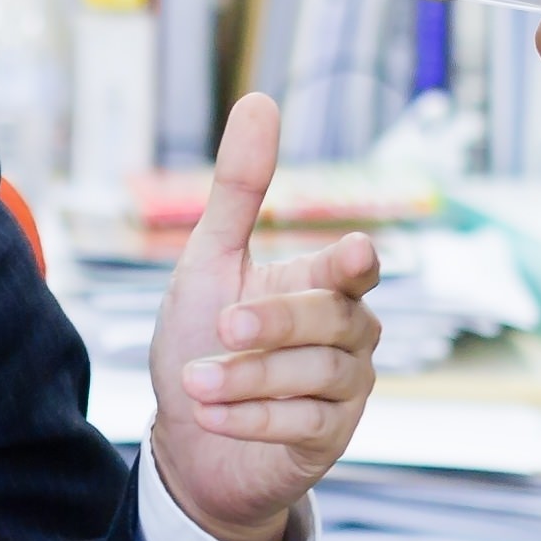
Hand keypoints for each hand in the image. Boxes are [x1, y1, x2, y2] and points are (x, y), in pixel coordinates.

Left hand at [149, 93, 384, 540]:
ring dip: (251, 378)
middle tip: (222, 325)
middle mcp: (347, 333)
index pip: (353, 268)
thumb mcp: (210, 261)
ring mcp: (345, 389)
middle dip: (276, 322)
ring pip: (320, 374)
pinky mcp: (331, 439)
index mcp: (323, 284)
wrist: (187, 441)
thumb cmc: (201, 341)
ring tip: (196, 383)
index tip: (352, 254)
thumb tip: (259, 100)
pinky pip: (307, 423)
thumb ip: (239, 188)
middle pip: (336, 318)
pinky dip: (253, 418)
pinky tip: (211, 415)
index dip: (353, 262)